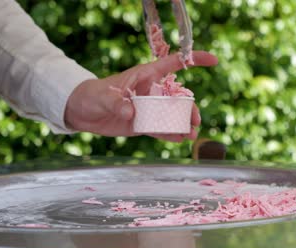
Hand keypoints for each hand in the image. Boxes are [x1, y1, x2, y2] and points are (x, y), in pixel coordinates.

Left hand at [64, 51, 217, 140]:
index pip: (174, 63)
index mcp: (146, 75)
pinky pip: (161, 129)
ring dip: (183, 124)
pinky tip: (181, 139)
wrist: (82, 112)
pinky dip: (171, 134)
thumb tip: (130, 112)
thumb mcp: (103, 97)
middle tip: (194, 122)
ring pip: (172, 114)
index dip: (194, 59)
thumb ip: (117, 103)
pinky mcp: (144, 123)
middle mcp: (152, 91)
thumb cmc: (92, 95)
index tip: (213, 61)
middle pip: (178, 96)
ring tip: (191, 135)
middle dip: (190, 108)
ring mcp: (149, 108)